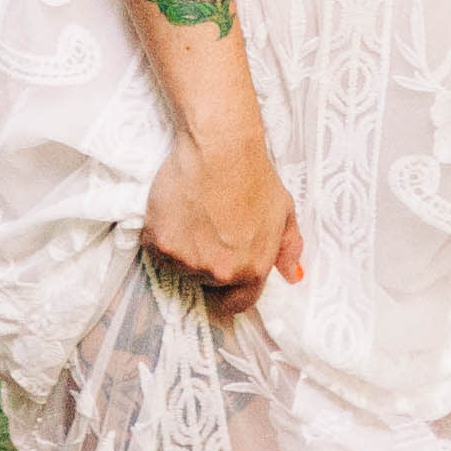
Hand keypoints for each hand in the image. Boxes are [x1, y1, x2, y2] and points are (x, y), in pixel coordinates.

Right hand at [142, 128, 304, 316]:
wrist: (219, 147)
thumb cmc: (253, 174)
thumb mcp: (284, 212)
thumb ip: (289, 249)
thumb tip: (293, 276)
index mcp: (252, 269)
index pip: (238, 303)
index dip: (230, 294)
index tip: (222, 281)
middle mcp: (220, 272)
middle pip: (207, 281)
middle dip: (208, 260)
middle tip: (209, 227)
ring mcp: (188, 260)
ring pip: (180, 265)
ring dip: (183, 247)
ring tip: (193, 213)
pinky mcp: (161, 243)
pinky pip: (157, 249)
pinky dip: (162, 234)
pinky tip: (174, 210)